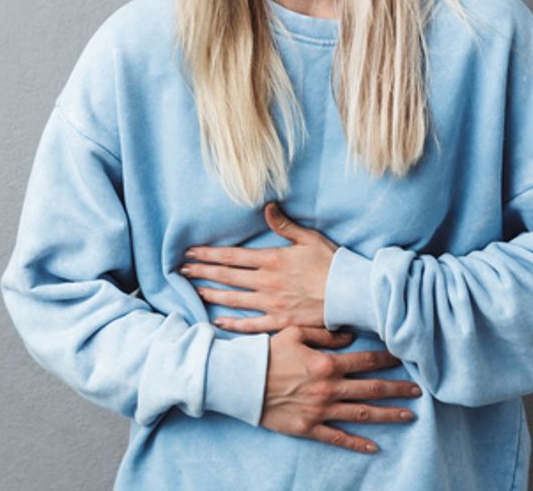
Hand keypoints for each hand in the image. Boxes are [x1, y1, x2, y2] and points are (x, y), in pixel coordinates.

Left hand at [182, 201, 336, 331]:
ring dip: (212, 294)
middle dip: (202, 272)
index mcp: (272, 260)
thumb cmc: (332, 263)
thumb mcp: (309, 238)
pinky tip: (218, 321)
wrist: (351, 294)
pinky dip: (233, 323)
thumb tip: (266, 207)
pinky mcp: (280, 322)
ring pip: (234, 299)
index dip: (208, 254)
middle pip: (227, 276)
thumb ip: (284, 224)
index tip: (190, 253)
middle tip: (181, 271)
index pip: (232, 256)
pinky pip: (251, 325)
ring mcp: (272, 304)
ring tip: (194, 290)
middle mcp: (267, 282)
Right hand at [261, 326, 419, 453]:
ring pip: (362, 414)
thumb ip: (325, 334)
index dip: (387, 360)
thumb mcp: (294, 333)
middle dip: (397, 389)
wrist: (240, 381)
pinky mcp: (309, 427)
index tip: (404, 359)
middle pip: (371, 389)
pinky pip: (337, 438)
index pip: (365, 361)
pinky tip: (374, 446)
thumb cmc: (267, 353)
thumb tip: (350, 335)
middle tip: (418, 390)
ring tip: (409, 415)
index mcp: (327, 363)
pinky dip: (357, 443)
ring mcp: (320, 410)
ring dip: (388, 414)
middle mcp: (329, 388)